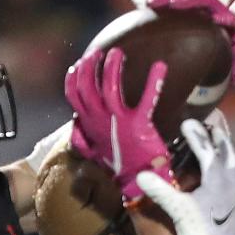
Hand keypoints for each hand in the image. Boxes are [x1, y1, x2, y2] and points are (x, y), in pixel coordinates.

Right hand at [64, 48, 175, 200]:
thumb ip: (82, 139)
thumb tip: (74, 126)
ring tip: (117, 54)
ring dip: (112, 66)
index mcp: (89, 124)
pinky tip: (161, 66)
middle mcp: (99, 120)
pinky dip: (155, 81)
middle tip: (99, 52)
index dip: (74, 77)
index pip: (73, 95)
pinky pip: (147, 99)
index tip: (79, 63)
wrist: (136, 182)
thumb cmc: (118, 164)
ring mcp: (118, 121)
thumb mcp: (93, 152)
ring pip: (108, 86)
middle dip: (90, 65)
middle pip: (86, 85)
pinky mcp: (139, 125)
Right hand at [135, 117, 234, 234]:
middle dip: (219, 138)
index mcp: (217, 178)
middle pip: (227, 153)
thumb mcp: (178, 211)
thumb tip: (141, 175)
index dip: (196, 135)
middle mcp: (231, 183)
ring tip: (223, 144)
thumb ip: (161, 191)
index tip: (187, 123)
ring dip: (228, 153)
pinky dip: (233, 171)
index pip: (205, 149)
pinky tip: (230, 175)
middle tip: (214, 125)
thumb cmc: (200, 234)